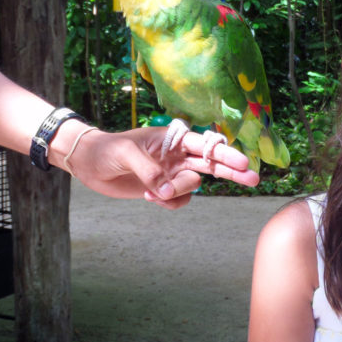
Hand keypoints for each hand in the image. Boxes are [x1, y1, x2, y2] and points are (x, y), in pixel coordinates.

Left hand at [64, 126, 259, 208]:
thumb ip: (149, 170)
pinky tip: (150, 197)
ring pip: (194, 187)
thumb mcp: (126, 153)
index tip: (243, 163)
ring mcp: (172, 174)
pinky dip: (168, 203)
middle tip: (254, 179)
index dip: (225, 153)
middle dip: (232, 172)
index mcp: (173, 138)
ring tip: (155, 192)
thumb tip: (167, 190)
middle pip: (212, 164)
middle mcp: (177, 156)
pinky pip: (179, 201)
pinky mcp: (163, 190)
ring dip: (179, 193)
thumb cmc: (106, 149)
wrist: (87, 163)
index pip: (205, 144)